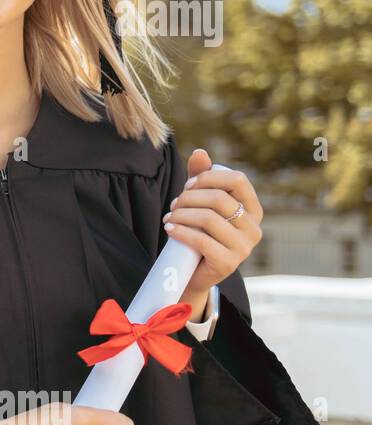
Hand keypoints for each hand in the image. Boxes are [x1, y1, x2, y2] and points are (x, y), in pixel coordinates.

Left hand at [162, 148, 263, 301]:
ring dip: (182, 215)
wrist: (193, 272)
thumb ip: (202, 178)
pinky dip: (181, 231)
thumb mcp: (201, 203)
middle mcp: (254, 228)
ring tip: (169, 218)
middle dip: (189, 198)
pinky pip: (202, 241)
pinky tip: (169, 229)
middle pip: (219, 198)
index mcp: (253, 209)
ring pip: (209, 218)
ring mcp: (244, 247)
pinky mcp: (228, 263)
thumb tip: (199, 152)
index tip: (187, 185)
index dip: (209, 177)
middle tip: (173, 205)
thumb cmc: (199, 232)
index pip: (237, 180)